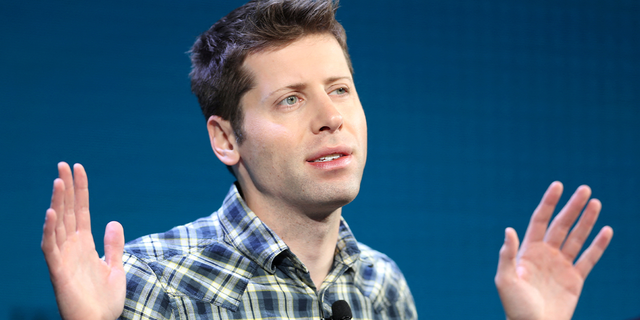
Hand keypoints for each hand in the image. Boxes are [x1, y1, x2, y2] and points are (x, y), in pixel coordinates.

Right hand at [41, 162, 125, 319]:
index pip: (82, 210)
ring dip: (58, 203)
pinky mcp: (58, 272)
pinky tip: (52, 213)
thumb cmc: (104, 301)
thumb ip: (113, 245)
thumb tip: (113, 221)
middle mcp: (72, 247)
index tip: (78, 168)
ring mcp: (64, 258)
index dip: (81, 190)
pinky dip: (50, 230)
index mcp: (85, 244)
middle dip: (67, 188)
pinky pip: (51, 248)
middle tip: (64, 165)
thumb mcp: (115, 267)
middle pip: (69, 212)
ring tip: (59, 182)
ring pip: (58, 225)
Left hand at [495, 182, 612, 319]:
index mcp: (528, 251)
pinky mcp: (575, 279)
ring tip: (596, 203)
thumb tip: (509, 230)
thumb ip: (507, 255)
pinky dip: (599, 245)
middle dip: (572, 207)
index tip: (558, 185)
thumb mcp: (505, 280)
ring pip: (576, 238)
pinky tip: (607, 230)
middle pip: (561, 225)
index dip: (549, 203)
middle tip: (585, 189)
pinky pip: (589, 258)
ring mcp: (561, 265)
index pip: (540, 220)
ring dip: (586, 221)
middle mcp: (545, 254)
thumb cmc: (515, 307)